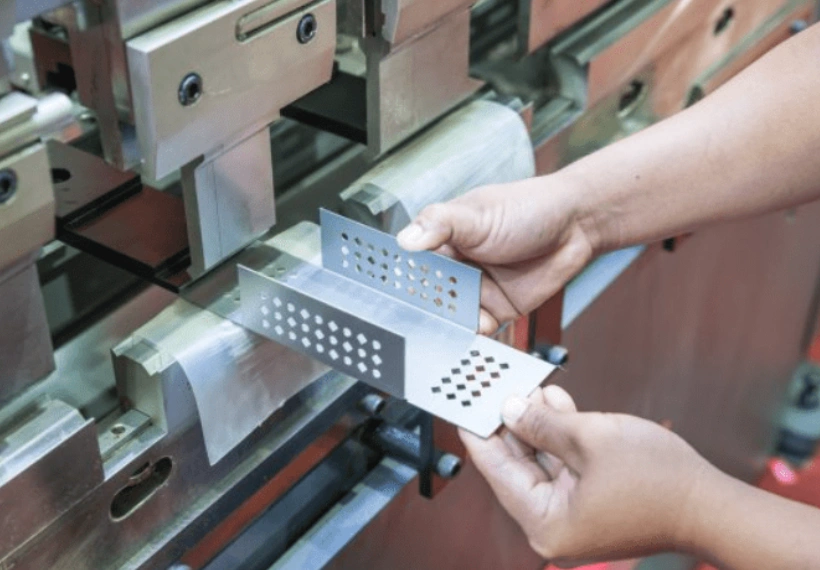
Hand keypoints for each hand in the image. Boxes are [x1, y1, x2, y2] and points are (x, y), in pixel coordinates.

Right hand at [396, 177, 597, 334]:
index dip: (399, 277)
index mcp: (442, 238)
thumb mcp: (477, 213)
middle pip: (426, 294)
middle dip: (419, 308)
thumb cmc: (528, 207)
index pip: (411, 261)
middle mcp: (455, 266)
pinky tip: (466, 337)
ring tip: (434, 334)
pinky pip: (476, 330)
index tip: (387, 292)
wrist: (576, 225)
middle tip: (409, 320)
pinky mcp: (496, 310)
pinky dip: (470, 337)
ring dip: (442, 325)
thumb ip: (440, 224)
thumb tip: (406, 239)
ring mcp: (475, 290)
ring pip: (448, 315)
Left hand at [460, 386, 716, 565]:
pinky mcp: (591, 502)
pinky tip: (553, 403)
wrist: (712, 504)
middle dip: (510, 422)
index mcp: (546, 523)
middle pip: (517, 465)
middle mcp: (554, 525)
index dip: (478, 432)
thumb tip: (510, 410)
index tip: (462, 405)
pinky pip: (564, 465)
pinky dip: (559, 436)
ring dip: (537, 423)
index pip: (496, 471)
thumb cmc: (658, 481)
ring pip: (542, 461)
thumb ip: (542, 424)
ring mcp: (573, 515)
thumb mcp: (589, 438)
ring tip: (527, 388)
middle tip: (495, 388)